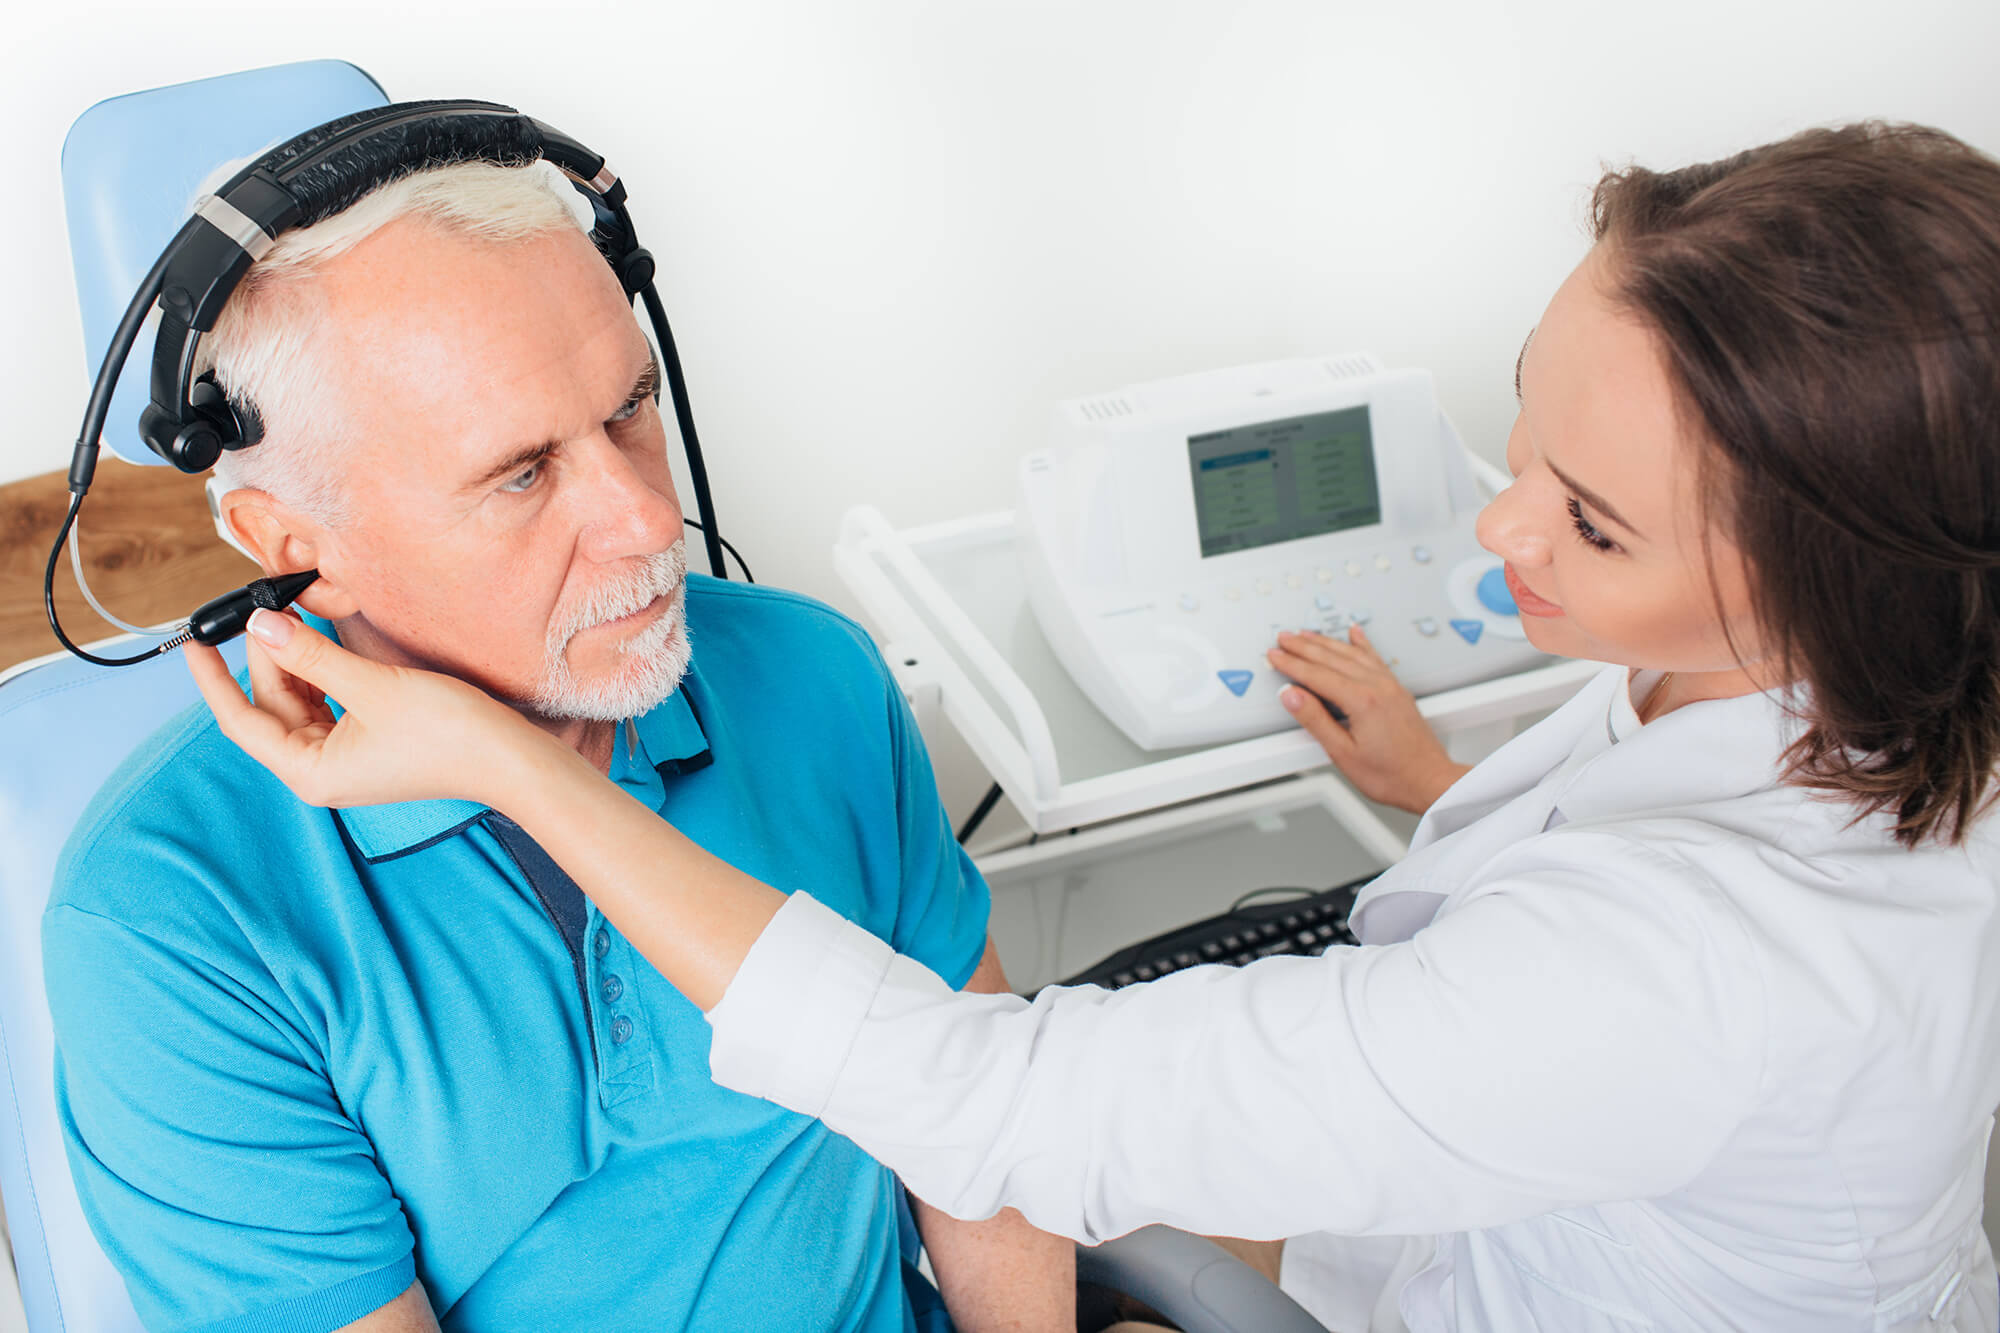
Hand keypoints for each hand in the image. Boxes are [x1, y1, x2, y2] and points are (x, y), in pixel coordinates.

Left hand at [184, 609, 558, 810]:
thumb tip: (262, 626)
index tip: (194, 643)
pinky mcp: (367, 745)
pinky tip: (322, 644)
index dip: (214, 679)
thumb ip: (311, 654)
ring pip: (299, 703)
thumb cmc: (449, 735)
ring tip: (293, 620)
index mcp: (310, 770)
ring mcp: (344, 759)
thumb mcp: (371, 686)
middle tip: (265, 609)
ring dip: (295, 663)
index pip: (240, 721)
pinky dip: (321, 674)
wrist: (509, 759)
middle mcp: (320, 770)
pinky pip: (326, 705)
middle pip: (271, 707)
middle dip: (266, 658)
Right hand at [1266, 626, 1469, 814]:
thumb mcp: (1343, 753)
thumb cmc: (1392, 775)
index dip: (1291, 663)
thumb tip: (1291, 695)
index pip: (1317, 674)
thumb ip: (1315, 720)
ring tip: (1306, 634)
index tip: (1275, 655)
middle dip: (1304, 646)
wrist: (1429, 781)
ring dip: (1326, 642)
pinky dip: (1361, 643)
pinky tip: (1355, 633)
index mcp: (1362, 701)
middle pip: (1332, 658)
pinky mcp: (1397, 690)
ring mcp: (1390, 685)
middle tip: (1283, 639)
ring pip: (1352, 653)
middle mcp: (1378, 686)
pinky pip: (1375, 657)